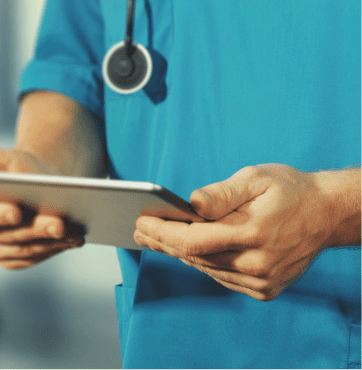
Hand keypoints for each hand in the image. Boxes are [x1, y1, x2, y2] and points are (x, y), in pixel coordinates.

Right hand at [0, 148, 85, 269]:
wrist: (35, 184)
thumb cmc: (18, 167)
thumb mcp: (4, 157)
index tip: (16, 212)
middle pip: (6, 236)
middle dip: (35, 229)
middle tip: (59, 224)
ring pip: (23, 250)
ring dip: (50, 242)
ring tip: (74, 231)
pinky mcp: (12, 259)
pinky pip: (34, 258)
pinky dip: (55, 248)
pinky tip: (74, 239)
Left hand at [134, 164, 334, 300]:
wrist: (327, 215)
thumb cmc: (289, 190)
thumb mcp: (255, 178)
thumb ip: (221, 193)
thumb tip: (191, 203)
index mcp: (252, 233)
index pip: (191, 240)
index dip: (161, 233)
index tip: (140, 222)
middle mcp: (256, 263)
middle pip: (194, 256)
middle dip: (163, 241)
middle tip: (140, 229)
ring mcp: (261, 280)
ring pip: (206, 267)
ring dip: (180, 253)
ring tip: (155, 238)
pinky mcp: (264, 289)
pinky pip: (222, 276)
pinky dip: (203, 262)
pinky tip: (188, 250)